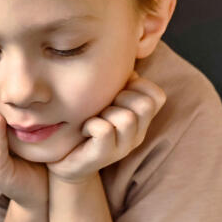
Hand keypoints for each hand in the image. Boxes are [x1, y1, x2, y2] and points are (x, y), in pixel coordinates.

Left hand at [48, 72, 165, 182]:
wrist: (64, 160)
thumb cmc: (84, 124)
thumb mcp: (104, 100)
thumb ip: (117, 83)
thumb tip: (124, 61)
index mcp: (140, 119)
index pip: (157, 95)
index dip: (137, 85)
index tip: (115, 91)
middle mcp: (137, 134)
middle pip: (145, 104)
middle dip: (120, 97)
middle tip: (103, 106)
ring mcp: (122, 148)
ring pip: (126, 118)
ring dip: (105, 112)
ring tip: (93, 118)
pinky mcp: (103, 158)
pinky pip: (104, 130)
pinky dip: (91, 124)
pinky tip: (84, 129)